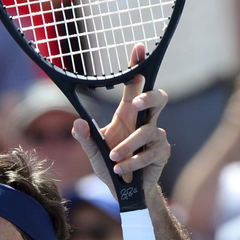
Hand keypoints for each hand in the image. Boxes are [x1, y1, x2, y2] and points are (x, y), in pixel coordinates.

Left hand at [71, 43, 170, 191]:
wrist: (124, 192)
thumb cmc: (110, 165)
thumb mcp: (93, 152)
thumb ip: (85, 138)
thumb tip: (77, 123)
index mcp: (127, 115)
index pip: (134, 86)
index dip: (137, 67)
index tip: (138, 48)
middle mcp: (143, 122)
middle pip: (158, 98)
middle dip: (149, 96)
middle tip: (135, 103)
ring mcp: (155, 137)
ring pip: (149, 130)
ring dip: (128, 145)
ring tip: (113, 158)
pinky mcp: (161, 153)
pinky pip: (150, 153)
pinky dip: (133, 161)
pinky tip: (121, 169)